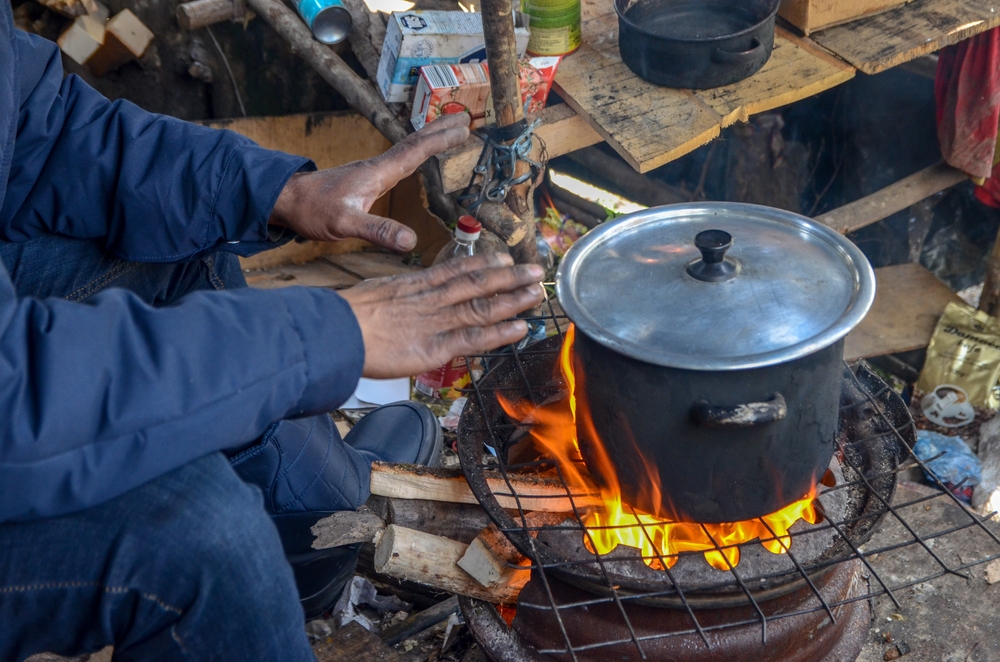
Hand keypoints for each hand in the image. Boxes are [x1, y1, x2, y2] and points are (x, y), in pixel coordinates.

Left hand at [269, 114, 469, 251]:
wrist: (284, 201)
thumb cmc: (311, 210)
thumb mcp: (346, 224)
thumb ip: (378, 230)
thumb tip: (410, 241)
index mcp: (377, 173)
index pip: (415, 151)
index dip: (440, 140)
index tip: (464, 128)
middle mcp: (377, 168)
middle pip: (415, 144)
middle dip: (440, 130)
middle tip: (465, 117)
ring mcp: (370, 173)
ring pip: (407, 150)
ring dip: (430, 140)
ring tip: (449, 132)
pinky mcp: (365, 182)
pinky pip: (398, 162)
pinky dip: (415, 154)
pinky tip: (416, 160)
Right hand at [339, 253, 545, 378]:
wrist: (336, 331)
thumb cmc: (346, 316)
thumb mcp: (374, 294)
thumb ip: (396, 297)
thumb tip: (401, 298)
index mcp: (415, 285)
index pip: (455, 269)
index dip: (483, 262)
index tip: (503, 256)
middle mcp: (431, 299)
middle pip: (477, 283)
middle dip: (509, 276)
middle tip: (535, 271)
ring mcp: (436, 321)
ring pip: (482, 306)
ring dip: (513, 299)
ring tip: (536, 293)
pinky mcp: (435, 346)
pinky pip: (474, 337)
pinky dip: (499, 332)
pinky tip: (520, 327)